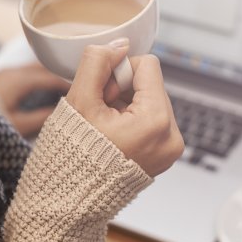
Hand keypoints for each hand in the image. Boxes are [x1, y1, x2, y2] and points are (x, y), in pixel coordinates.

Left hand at [0, 63, 70, 135]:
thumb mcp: (18, 125)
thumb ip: (41, 117)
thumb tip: (61, 112)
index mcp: (19, 80)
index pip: (49, 76)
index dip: (65, 82)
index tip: (79, 87)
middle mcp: (12, 72)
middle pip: (42, 67)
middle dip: (58, 72)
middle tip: (74, 81)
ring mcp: (5, 73)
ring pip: (33, 68)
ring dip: (47, 73)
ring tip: (61, 83)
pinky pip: (24, 71)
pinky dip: (37, 75)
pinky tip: (42, 85)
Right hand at [65, 39, 184, 176]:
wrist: (70, 198)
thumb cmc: (72, 154)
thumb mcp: (79, 100)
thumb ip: (97, 62)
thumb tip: (120, 43)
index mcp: (156, 122)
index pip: (147, 65)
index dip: (119, 72)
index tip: (101, 94)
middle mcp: (171, 137)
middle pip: (150, 84)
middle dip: (122, 90)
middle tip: (99, 112)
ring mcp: (170, 149)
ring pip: (150, 100)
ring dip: (125, 104)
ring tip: (103, 125)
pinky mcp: (164, 155)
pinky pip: (151, 120)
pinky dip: (131, 119)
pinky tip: (111, 134)